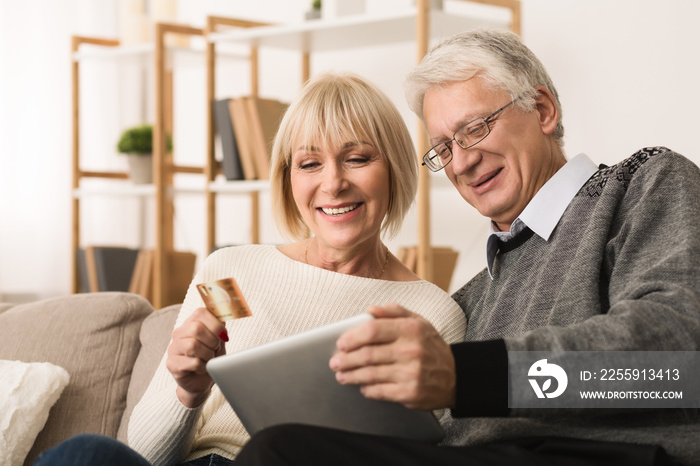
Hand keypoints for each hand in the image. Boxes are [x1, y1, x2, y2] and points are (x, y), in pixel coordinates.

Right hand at [166, 307, 227, 407]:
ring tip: (208, 359)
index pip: (201, 312)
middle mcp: (179, 333)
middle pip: (196, 328)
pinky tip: (201, 368)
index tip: (222, 336)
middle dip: (212, 340)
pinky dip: (202, 367)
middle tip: (215, 349)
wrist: (201, 382)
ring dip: (207, 354)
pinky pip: (192, 362)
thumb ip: (220, 326)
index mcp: (190, 322)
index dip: (216, 324)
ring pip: (193, 345)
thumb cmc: (210, 358)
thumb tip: (228, 312)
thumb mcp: (218, 340)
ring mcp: (173, 348)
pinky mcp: (172, 364)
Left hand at [329, 304, 455, 410]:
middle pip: (367, 354)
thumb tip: (369, 310)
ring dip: (351, 376)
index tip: (340, 343)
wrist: (455, 376)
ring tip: (341, 375)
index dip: (352, 337)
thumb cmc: (430, 346)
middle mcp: (411, 350)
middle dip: (345, 359)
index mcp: (411, 329)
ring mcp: (411, 373)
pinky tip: (361, 386)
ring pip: (370, 374)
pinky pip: (379, 391)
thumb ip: (394, 311)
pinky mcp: (410, 393)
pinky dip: (366, 389)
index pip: (373, 330)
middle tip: (334, 362)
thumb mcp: (418, 321)